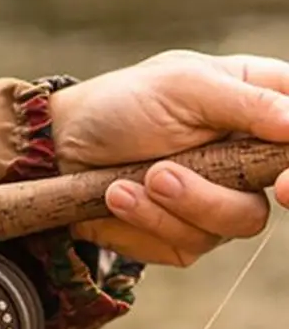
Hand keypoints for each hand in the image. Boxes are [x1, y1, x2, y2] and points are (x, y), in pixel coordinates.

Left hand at [50, 50, 288, 264]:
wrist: (62, 149)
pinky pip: (189, 243)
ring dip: (180, 201)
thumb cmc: (122, 104)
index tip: (284, 181)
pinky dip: (150, 219)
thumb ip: (246, 102)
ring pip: (237, 222)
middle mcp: (248, 159)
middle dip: (225, 194)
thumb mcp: (182, 85)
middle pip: (279, 191)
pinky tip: (116, 195)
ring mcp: (218, 201)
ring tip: (137, 177)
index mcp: (261, 108)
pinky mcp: (184, 236)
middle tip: (170, 178)